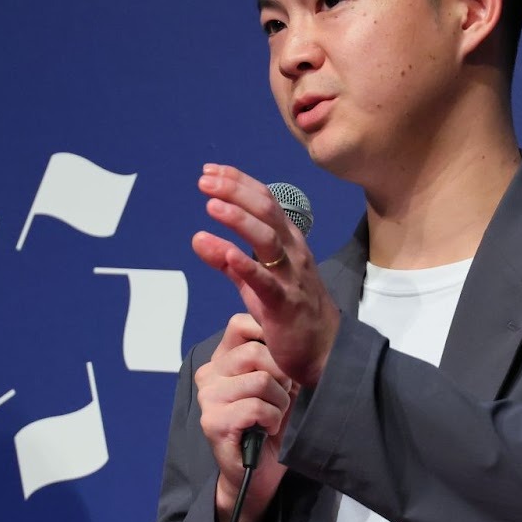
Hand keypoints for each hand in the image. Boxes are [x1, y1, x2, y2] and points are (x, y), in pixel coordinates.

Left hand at [191, 164, 338, 388]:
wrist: (324, 350)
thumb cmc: (289, 312)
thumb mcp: (254, 283)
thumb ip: (226, 260)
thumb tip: (197, 237)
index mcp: (288, 242)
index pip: (264, 202)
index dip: (238, 183)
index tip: (210, 171)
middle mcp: (293, 253)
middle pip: (266, 212)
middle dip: (235, 192)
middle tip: (205, 181)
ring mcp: (291, 277)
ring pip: (268, 240)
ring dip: (239, 220)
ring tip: (212, 206)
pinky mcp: (285, 304)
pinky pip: (265, 282)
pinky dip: (246, 265)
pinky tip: (227, 254)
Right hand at [196, 313, 294, 518]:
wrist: (260, 471)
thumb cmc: (272, 423)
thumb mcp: (280, 382)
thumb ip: (278, 355)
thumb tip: (290, 330)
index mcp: (223, 359)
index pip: (241, 323)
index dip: (270, 339)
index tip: (282, 366)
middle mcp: (209, 373)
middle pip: (256, 351)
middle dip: (282, 377)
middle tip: (281, 398)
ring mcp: (208, 397)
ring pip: (260, 380)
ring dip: (279, 402)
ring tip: (273, 416)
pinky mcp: (212, 421)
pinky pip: (256, 406)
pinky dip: (272, 419)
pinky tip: (266, 430)